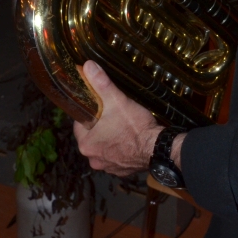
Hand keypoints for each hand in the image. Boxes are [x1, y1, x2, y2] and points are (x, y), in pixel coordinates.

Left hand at [73, 60, 160, 176]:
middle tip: (114, 115)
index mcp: (85, 144)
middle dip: (101, 127)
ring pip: (105, 148)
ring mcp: (108, 167)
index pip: (80, 125)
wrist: (157, 148)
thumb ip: (100, 83)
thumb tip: (87, 65)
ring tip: (123, 127)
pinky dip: (122, 150)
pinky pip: (118, 158)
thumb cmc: (133, 125)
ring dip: (111, 139)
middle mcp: (93, 159)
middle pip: (92, 137)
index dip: (90, 114)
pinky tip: (131, 141)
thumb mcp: (116, 100)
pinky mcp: (122, 172)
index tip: (99, 107)